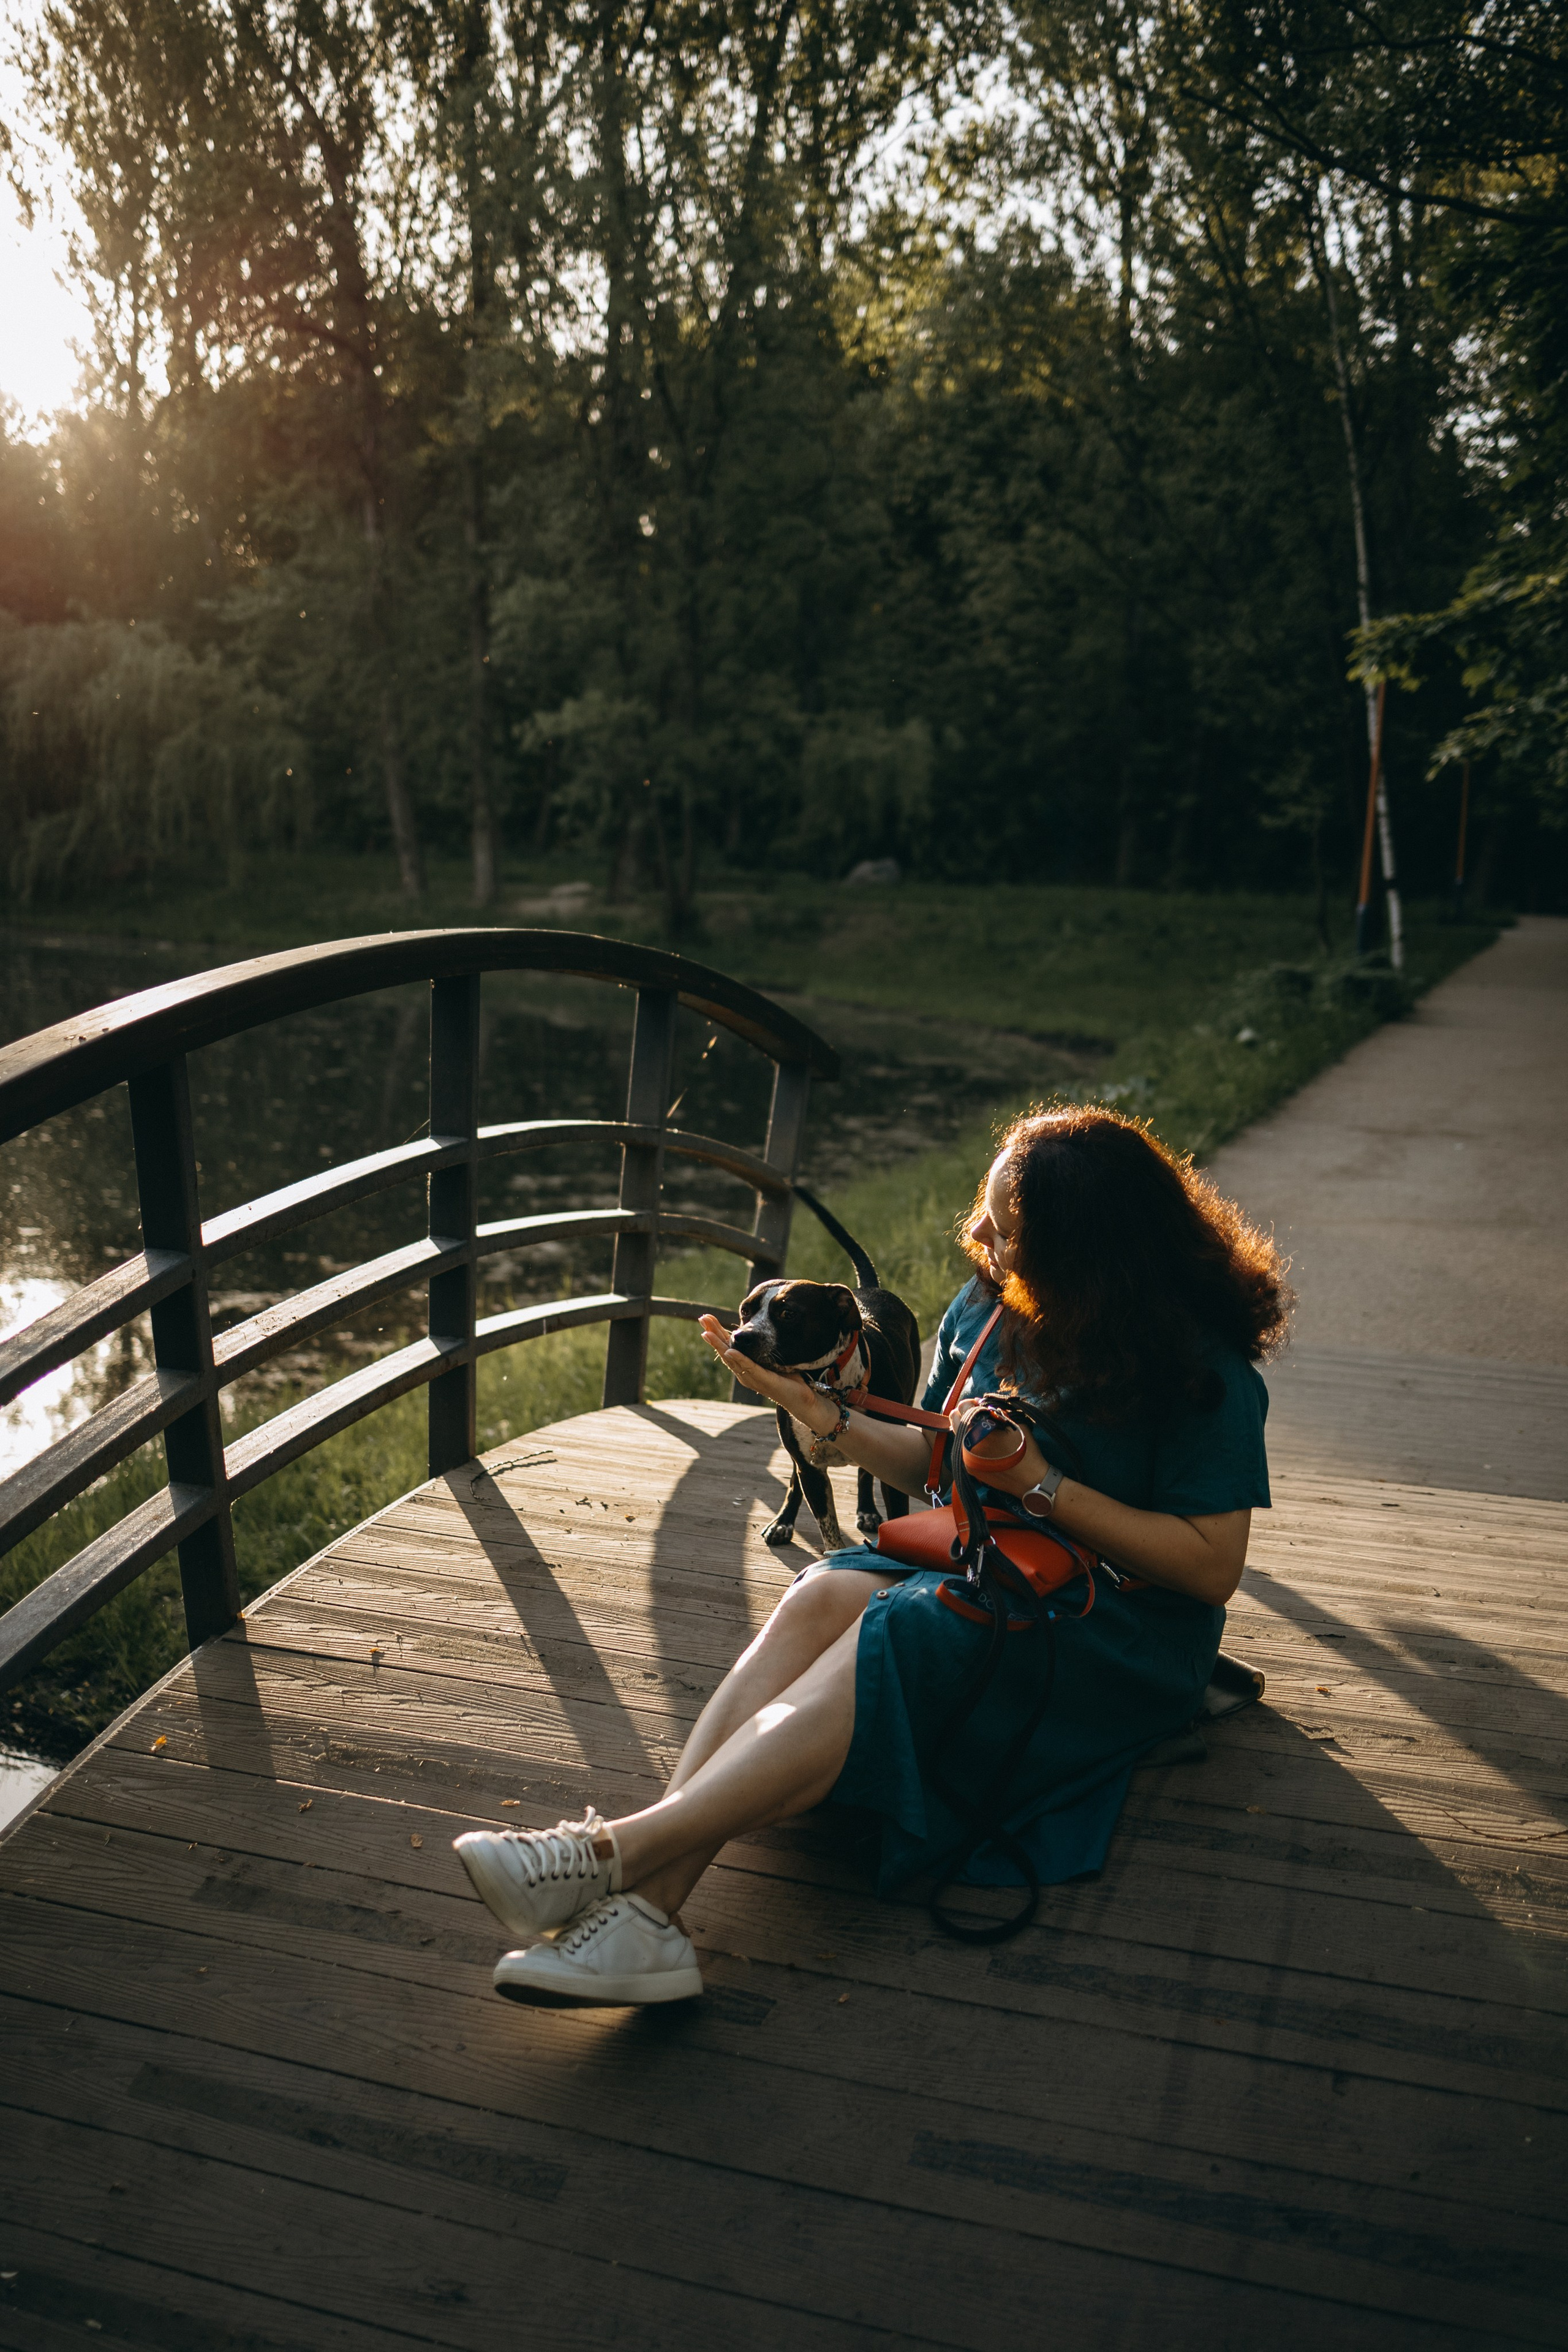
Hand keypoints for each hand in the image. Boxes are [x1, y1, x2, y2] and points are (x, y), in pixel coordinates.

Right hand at [698, 1315, 834, 1430]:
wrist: (801, 1398)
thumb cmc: (786, 1378)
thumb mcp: (770, 1359)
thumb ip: (759, 1349)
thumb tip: (752, 1332)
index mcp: (744, 1366)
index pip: (727, 1346)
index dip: (716, 1332)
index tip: (706, 1318)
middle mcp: (743, 1373)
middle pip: (724, 1351)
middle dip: (712, 1335)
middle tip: (702, 1319)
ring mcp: (752, 1378)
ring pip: (731, 1359)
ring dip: (719, 1345)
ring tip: (708, 1334)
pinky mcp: (764, 1381)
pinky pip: (749, 1368)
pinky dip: (739, 1359)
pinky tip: (730, 1351)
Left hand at [948, 1396, 1049, 1491]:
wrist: (1030, 1481)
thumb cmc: (1025, 1450)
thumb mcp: (1015, 1424)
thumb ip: (997, 1411)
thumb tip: (984, 1405)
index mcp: (978, 1431)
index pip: (963, 1408)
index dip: (972, 1402)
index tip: (982, 1405)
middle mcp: (967, 1445)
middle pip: (954, 1420)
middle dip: (965, 1413)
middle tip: (979, 1414)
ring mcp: (966, 1458)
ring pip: (958, 1434)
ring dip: (967, 1427)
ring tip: (983, 1428)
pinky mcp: (969, 1468)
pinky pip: (963, 1447)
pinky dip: (970, 1441)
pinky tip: (984, 1442)